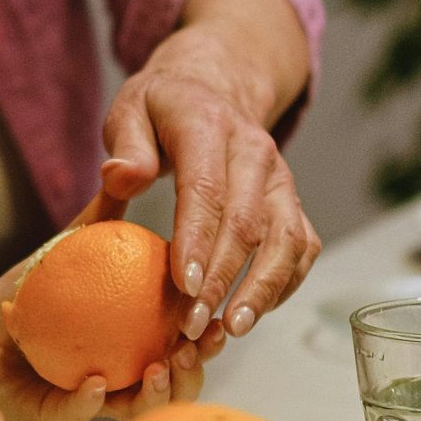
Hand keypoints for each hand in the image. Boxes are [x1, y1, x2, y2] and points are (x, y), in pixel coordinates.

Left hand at [0, 190, 211, 420]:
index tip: (220, 317)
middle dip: (193, 374)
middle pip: (171, 385)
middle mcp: (116, 375)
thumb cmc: (19, 290)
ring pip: (132, 410)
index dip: (207, 336)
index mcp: (130, 341)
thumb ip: (96, 221)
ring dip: (155, 395)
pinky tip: (98, 382)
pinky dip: (89, 402)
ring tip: (159, 367)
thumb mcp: (62, 250)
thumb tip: (126, 176)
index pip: (181, 342)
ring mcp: (84, 399)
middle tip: (196, 348)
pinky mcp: (46, 414)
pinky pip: (73, 413)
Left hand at [101, 24, 320, 344]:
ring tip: (231, 330)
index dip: (199, 239)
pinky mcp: (292, 203)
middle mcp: (256, 153)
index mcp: (210, 126)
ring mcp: (281, 180)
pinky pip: (301, 248)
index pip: (207, 188)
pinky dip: (283, 285)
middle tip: (193, 324)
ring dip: (263, 290)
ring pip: (287, 240)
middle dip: (224, 279)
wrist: (214, 89)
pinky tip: (252, 314)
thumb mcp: (130, 109)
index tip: (185, 285)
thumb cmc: (162, 109)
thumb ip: (125, 144)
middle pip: (249, 222)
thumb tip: (119, 178)